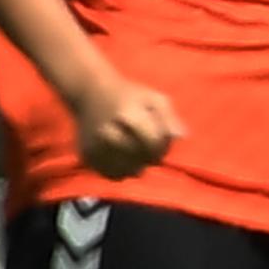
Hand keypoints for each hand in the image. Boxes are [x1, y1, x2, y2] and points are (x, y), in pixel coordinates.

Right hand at [65, 72, 186, 178]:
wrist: (89, 93)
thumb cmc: (128, 95)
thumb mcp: (154, 98)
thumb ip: (169, 117)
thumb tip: (181, 137)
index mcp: (128, 116)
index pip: (154, 143)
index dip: (163, 144)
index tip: (160, 137)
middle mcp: (109, 133)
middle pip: (142, 160)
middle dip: (152, 155)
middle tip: (148, 143)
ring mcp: (96, 147)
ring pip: (130, 171)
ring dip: (138, 165)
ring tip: (135, 149)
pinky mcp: (88, 157)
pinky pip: (114, 175)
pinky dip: (123, 170)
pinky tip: (124, 157)